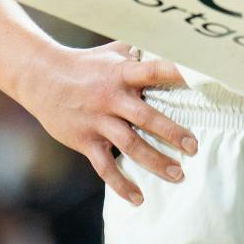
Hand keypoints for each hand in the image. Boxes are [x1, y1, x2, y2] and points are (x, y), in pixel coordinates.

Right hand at [20, 42, 194, 205]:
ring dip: (155, 161)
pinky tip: (138, 198)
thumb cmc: (85, 64)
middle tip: (194, 147)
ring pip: (130, 145)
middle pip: (146, 116)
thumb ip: (140, 54)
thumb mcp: (112, 52)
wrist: (41, 78)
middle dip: (172, 133)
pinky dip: (121, 184)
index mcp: (122, 73)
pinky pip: (105, 166)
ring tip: (177, 174)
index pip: (154, 71)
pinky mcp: (85, 140)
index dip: (177, 74)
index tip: (202, 83)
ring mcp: (98, 121)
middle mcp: (112, 97)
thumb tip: (172, 45)